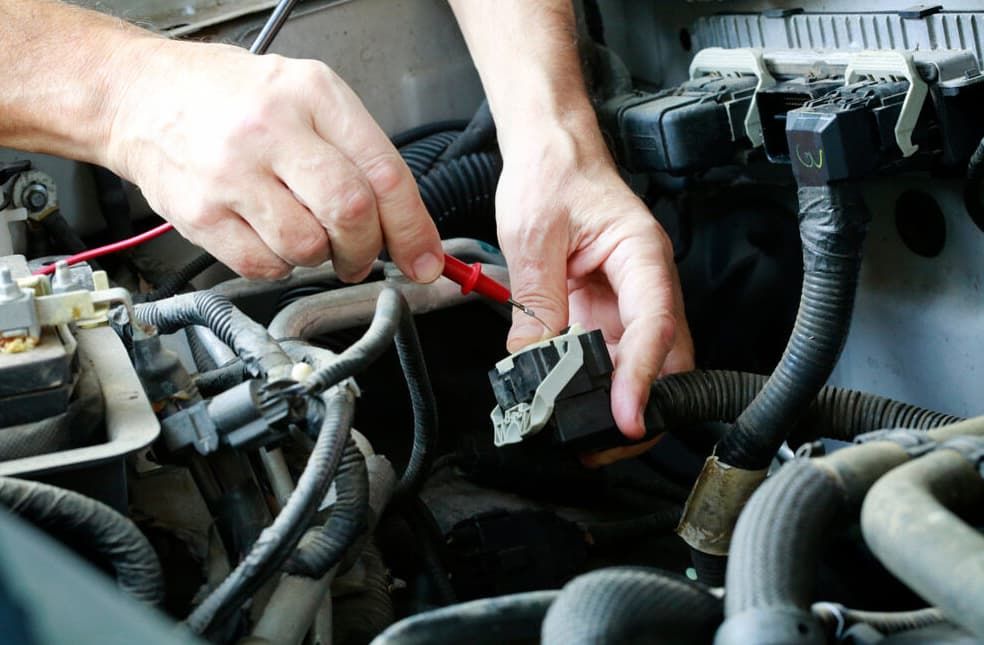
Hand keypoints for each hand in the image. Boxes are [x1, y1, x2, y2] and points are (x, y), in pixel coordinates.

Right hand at [103, 38, 442, 281]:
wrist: (139, 96)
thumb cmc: (230, 98)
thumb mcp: (307, 97)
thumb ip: (360, 155)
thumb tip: (408, 230)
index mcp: (312, 95)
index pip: (384, 173)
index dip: (413, 228)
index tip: (425, 260)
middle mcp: (272, 130)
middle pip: (350, 213)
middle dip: (366, 248)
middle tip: (360, 254)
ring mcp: (231, 174)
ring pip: (307, 248)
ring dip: (318, 256)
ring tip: (302, 230)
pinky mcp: (200, 213)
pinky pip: (263, 266)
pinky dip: (278, 265)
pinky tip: (268, 235)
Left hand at [495, 125, 693, 439]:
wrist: (550, 151)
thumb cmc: (552, 174)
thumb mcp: (534, 236)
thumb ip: (537, 302)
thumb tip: (532, 362)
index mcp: (641, 254)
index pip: (655, 325)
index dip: (643, 377)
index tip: (627, 415)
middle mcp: (646, 281)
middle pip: (665, 358)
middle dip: (644, 405)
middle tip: (605, 441)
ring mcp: (628, 299)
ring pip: (640, 364)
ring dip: (617, 400)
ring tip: (583, 433)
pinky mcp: (605, 310)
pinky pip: (608, 356)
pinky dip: (593, 384)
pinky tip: (569, 401)